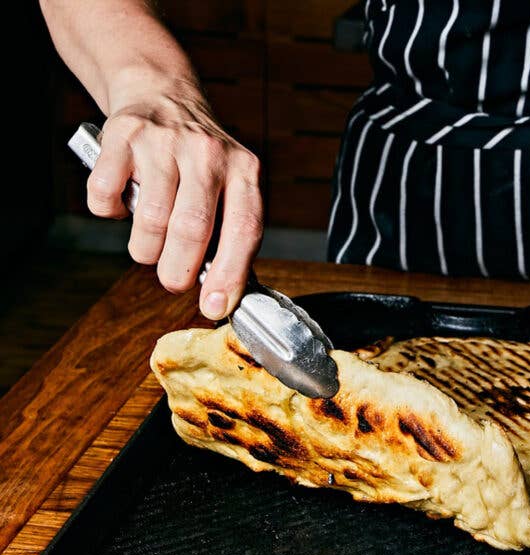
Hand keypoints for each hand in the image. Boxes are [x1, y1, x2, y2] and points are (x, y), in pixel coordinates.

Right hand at [87, 79, 262, 319]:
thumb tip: (224, 293)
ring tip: (150, 245)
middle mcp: (208, 153)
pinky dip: (108, 213)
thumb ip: (230, 232)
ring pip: (150, 219)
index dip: (231, 274)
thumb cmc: (201, 161)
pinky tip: (122, 204)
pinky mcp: (122, 135)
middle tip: (173, 281)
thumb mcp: (231, 185)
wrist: (163, 95)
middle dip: (178, 270)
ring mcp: (164, 141)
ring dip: (145, 249)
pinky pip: (106, 196)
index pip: (244, 229)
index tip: (216, 306)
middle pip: (192, 229)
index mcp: (245, 170)